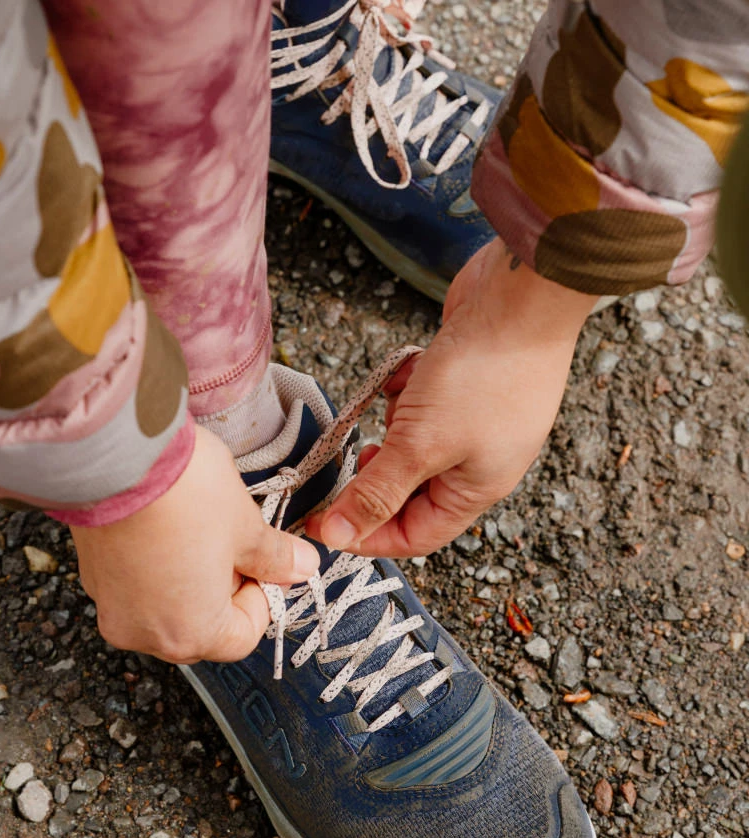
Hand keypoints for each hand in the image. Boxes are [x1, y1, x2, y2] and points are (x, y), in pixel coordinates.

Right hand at [71, 426, 318, 662]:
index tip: (264, 564)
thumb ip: (275, 558)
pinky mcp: (92, 576)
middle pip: (201, 628)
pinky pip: (135, 587)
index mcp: (189, 634)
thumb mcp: (245, 526)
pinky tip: (167, 527)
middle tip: (234, 545)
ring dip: (190, 579)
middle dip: (225, 590)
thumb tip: (301, 567)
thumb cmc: (182, 494)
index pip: (241, 638)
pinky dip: (156, 567)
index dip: (260, 598)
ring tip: (199, 531)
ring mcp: (112, 606)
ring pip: (167, 607)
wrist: (114, 453)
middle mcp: (144, 632)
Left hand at [308, 237, 598, 556]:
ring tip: (392, 405)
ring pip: (411, 444)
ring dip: (392, 428)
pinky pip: (418, 404)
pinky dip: (404, 391)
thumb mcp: (420, 445)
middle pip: (410, 492)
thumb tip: (335, 537)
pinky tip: (410, 372)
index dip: (367, 536)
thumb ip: (376, 493)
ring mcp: (472, 422)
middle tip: (346, 459)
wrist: (523, 294)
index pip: (415, 537)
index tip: (321, 523)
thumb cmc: (483, 375)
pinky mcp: (462, 385)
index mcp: (475, 490)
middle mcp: (477, 462)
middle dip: (375, 476)